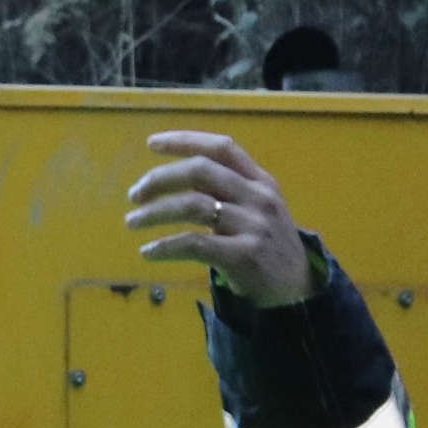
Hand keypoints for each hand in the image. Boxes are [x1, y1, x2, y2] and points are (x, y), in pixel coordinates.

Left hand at [125, 131, 314, 303]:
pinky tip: (148, 252)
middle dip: (161, 178)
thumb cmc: (266, 244)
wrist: (296, 287)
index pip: (221, 148)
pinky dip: (165, 246)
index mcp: (260, 180)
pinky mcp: (244, 255)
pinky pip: (195, 244)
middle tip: (134, 194)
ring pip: (193, 206)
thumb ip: (225, 190)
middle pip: (201, 171)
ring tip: (132, 222)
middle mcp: (258, 197)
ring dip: (155, 212)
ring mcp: (253, 225)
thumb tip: (172, 179)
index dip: (185, 141)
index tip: (152, 143)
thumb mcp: (256, 208)